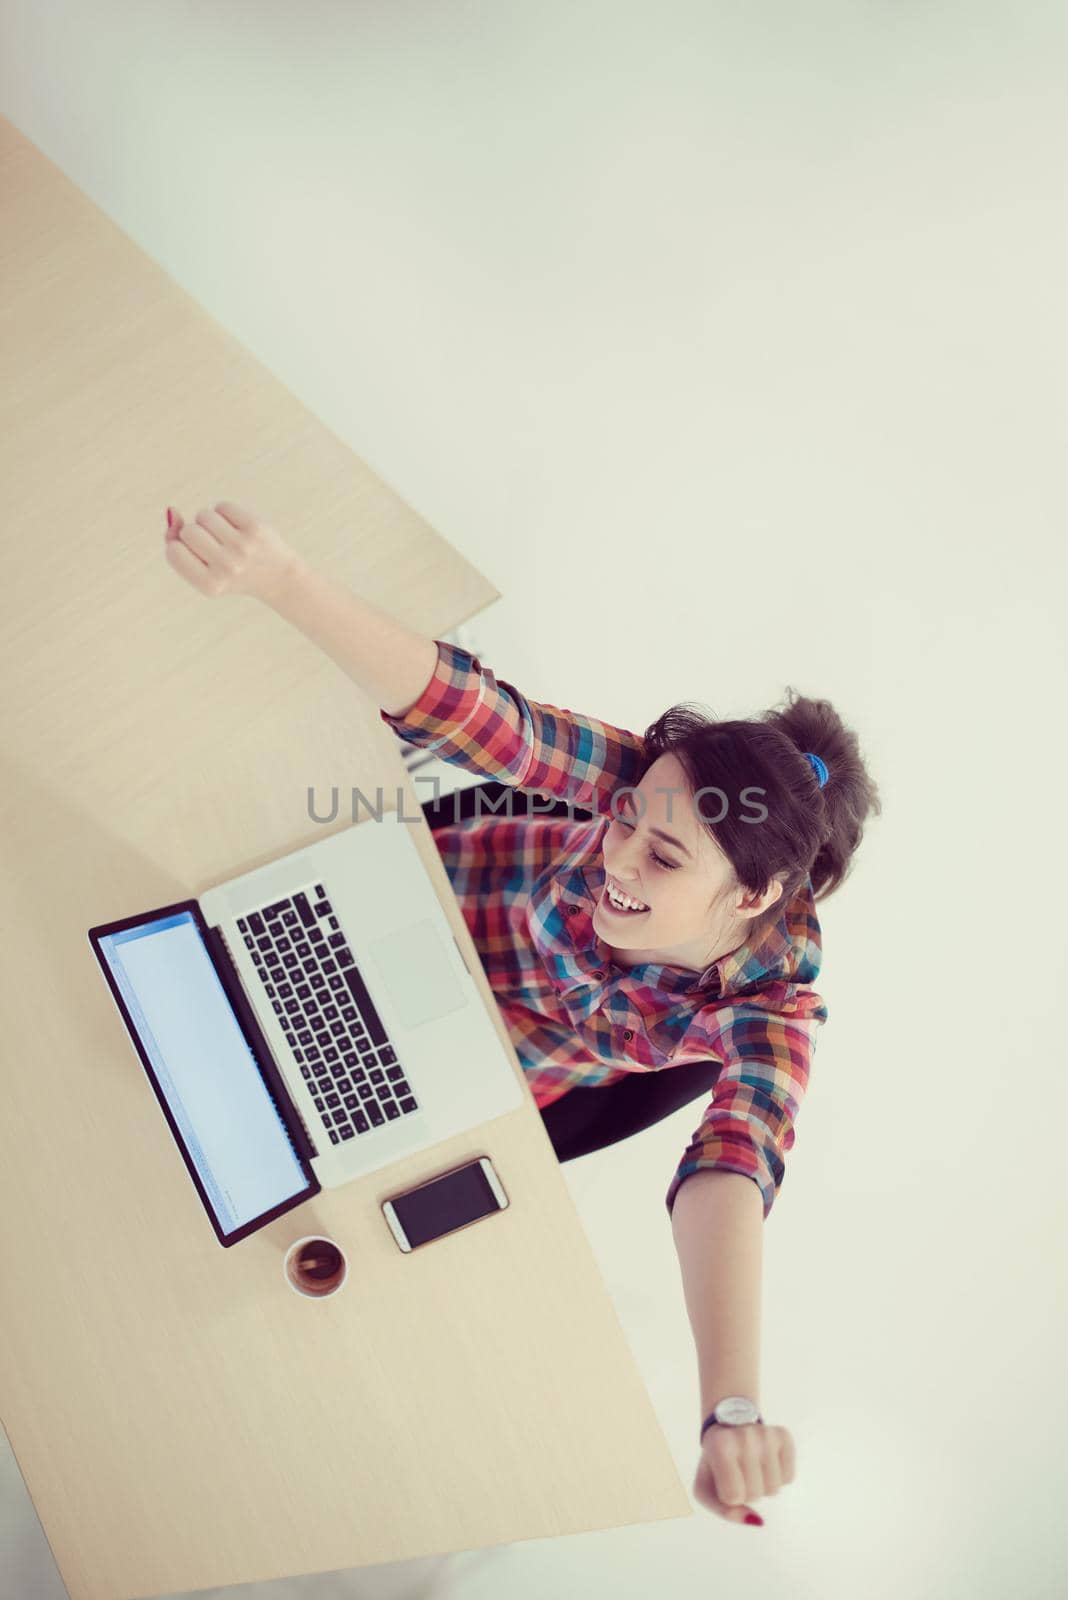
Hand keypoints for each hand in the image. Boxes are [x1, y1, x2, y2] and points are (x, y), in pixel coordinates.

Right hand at [163, 500, 300, 605]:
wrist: (276, 577)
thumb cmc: (230, 572)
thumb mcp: (201, 569)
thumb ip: (176, 542)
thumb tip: (172, 510)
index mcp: (210, 585)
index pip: (173, 552)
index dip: (179, 547)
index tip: (195, 555)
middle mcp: (227, 568)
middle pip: (188, 531)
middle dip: (195, 533)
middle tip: (214, 547)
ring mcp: (242, 548)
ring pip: (204, 515)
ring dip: (209, 521)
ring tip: (224, 536)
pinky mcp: (256, 529)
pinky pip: (222, 506)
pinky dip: (225, 513)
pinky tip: (236, 527)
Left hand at [692, 1421, 794, 1524]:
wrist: (728, 1426)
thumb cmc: (716, 1463)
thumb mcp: (705, 1488)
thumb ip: (725, 1511)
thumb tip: (758, 1521)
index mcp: (719, 1446)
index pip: (734, 1496)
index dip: (729, 1496)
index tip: (723, 1478)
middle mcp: (744, 1437)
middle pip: (755, 1495)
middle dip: (746, 1492)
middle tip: (738, 1471)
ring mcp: (766, 1434)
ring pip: (774, 1489)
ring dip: (763, 1486)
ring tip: (751, 1466)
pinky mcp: (783, 1436)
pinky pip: (789, 1478)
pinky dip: (778, 1477)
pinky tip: (765, 1461)